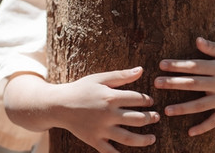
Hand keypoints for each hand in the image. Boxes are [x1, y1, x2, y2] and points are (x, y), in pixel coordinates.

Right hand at [4, 67, 158, 152]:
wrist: (58, 105)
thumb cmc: (81, 89)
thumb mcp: (100, 78)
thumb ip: (121, 75)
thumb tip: (141, 70)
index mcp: (111, 97)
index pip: (138, 99)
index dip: (147, 100)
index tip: (150, 102)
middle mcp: (108, 114)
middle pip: (137, 119)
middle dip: (150, 118)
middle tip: (156, 117)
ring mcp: (101, 129)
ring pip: (128, 138)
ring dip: (143, 140)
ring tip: (152, 138)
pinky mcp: (94, 140)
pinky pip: (109, 151)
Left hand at [154, 37, 214, 136]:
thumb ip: (212, 48)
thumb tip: (197, 40)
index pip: (195, 66)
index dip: (178, 65)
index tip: (161, 65)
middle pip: (194, 84)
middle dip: (174, 84)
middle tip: (157, 83)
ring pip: (201, 105)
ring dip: (183, 108)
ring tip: (166, 111)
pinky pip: (214, 121)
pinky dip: (203, 127)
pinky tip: (189, 132)